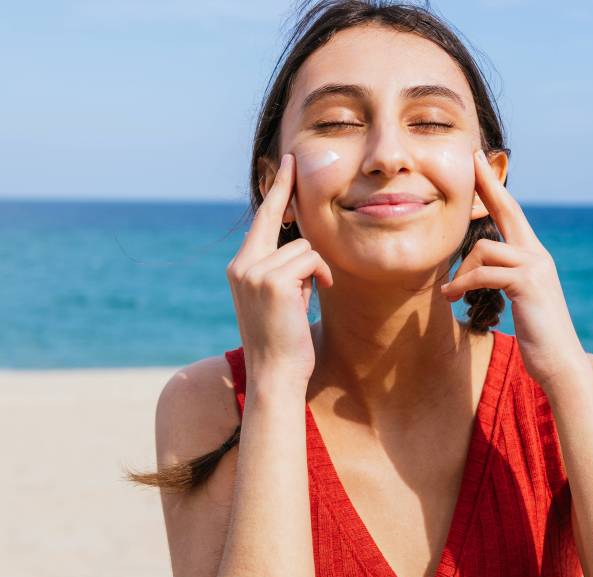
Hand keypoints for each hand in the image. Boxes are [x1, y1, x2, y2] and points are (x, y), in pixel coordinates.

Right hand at [226, 153, 333, 383]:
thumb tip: (303, 245)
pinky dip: (321, 276)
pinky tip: (315, 295)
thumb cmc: (285, 339)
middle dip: (287, 190)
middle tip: (292, 158)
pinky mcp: (271, 280)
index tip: (284, 164)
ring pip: (304, 247)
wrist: (276, 373)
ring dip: (315, 270)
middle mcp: (241, 265)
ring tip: (306, 297)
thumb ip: (285, 269)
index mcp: (241, 268)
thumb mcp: (281, 297)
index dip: (275, 191)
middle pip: (276, 218)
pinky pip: (311, 260)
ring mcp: (253, 271)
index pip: (261, 222)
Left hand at [440, 149, 588, 386]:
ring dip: (460, 272)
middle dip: (488, 184)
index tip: (478, 163)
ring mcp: (536, 268)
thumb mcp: (518, 299)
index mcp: (533, 256)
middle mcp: (538, 255)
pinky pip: (485, 273)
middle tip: (470, 160)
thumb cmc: (537, 335)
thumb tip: (476, 269)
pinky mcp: (528, 285)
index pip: (512, 214)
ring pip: (484, 249)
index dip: (495, 188)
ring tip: (451, 293)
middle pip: (509, 210)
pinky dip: (464, 284)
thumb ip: (502, 278)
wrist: (561, 363)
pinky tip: (452, 297)